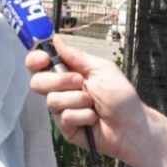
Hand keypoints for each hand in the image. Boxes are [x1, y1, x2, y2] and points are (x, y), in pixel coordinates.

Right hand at [26, 35, 145, 163]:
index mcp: (69, 72)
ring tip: (93, 104)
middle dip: (60, 80)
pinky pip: (64, 117)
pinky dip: (83, 116)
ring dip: (78, 100)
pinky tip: (93, 119)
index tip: (43, 59)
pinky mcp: (65, 128)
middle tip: (81, 82)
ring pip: (52, 100)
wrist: (131, 125)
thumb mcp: (101, 69)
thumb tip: (56, 38)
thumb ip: (76, 56)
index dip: (35, 59)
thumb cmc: (120, 95)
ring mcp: (62, 109)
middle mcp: (61, 89)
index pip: (40, 64)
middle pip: (37, 82)